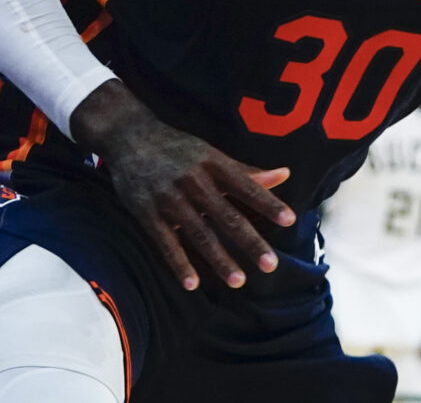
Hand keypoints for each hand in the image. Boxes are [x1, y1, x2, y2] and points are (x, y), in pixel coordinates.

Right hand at [71, 80, 295, 291]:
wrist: (129, 136)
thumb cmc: (178, 148)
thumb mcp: (212, 154)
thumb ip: (246, 171)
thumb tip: (285, 175)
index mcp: (214, 164)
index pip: (247, 186)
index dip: (268, 203)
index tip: (290, 221)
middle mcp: (194, 181)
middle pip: (227, 216)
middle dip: (250, 242)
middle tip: (271, 265)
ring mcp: (169, 198)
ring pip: (200, 233)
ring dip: (220, 259)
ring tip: (239, 281)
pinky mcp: (146, 212)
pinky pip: (165, 242)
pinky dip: (179, 263)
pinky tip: (193, 284)